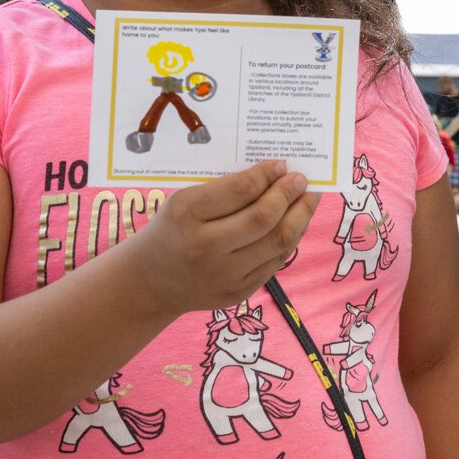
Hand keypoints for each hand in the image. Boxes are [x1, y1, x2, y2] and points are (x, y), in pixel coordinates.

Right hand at [127, 160, 318, 317]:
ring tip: (309, 199)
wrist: (150, 283)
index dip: (267, 175)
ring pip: (277, 242)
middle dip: (288, 194)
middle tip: (301, 179)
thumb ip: (225, 189)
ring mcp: (223, 275)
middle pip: (264, 217)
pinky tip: (295, 223)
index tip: (281, 165)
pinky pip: (274, 263)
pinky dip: (289, 239)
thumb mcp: (183, 200)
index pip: (241, 190)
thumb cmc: (170, 230)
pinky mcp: (237, 293)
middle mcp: (206, 247)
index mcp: (187, 214)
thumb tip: (274, 174)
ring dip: (300, 216)